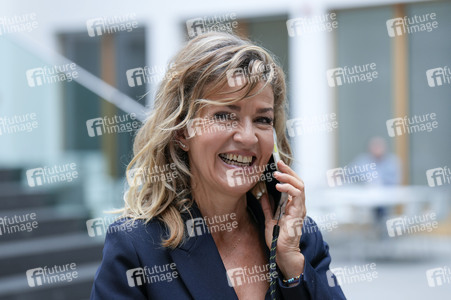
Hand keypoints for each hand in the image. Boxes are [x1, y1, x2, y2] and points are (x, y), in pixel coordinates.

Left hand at [259, 160, 306, 279]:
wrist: (281, 252)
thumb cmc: (278, 238)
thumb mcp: (269, 219)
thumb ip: (268, 207)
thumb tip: (264, 194)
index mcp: (292, 205)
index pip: (293, 184)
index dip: (287, 173)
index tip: (278, 165)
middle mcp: (298, 205)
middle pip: (298, 181)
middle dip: (288, 171)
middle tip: (278, 163)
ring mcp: (299, 208)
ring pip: (300, 186)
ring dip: (288, 177)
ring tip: (276, 175)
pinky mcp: (298, 212)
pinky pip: (297, 195)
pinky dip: (289, 188)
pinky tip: (279, 186)